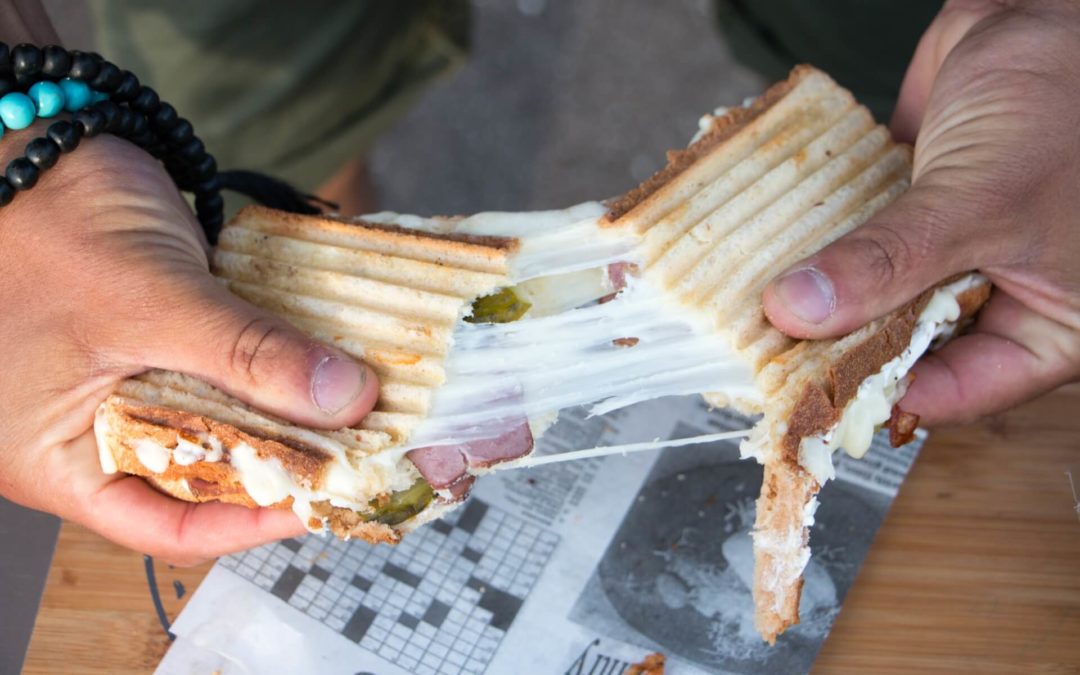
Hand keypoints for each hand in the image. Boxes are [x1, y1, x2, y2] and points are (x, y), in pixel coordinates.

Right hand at [0, 126, 379, 564]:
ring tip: (354, 412)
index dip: (249, 523)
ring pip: (220, 422)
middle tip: (356, 453)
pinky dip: (270, 370)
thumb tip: (346, 399)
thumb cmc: (48, 223)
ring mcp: (127, 387)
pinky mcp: (160, 343)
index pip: (164, 527)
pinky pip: (222, 372)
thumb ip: (248, 356)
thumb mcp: (152, 302)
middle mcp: (91, 434)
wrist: (36, 141)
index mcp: (56, 457)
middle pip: (202, 478)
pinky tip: (323, 364)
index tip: (323, 501)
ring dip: (285, 415)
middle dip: (281, 466)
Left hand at [762, 0, 1079, 424]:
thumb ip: (890, 263)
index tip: (803, 397)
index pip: (955, 390)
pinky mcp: (912, 211)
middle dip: (840, 348)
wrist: (1054, 10)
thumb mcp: (982, 201)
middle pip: (906, 349)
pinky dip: (820, 248)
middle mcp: (999, 296)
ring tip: (754, 317)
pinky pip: (858, 243)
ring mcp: (951, 253)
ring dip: (821, 299)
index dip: (880, 396)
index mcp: (1049, 325)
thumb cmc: (1067, 104)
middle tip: (765, 357)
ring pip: (874, 296)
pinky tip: (769, 261)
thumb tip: (800, 311)